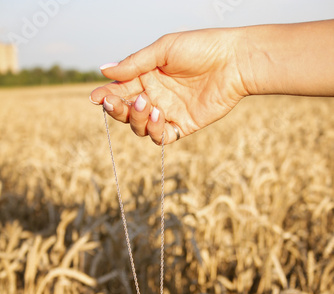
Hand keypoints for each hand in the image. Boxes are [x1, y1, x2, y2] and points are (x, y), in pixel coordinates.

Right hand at [90, 29, 247, 143]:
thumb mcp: (163, 50)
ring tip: (148, 104)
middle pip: (126, 112)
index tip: (95, 98)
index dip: (107, 95)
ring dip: (137, 118)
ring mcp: (168, 113)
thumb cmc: (200, 48)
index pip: (121, 90)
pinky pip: (162, 137)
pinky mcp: (183, 126)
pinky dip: (155, 131)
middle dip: (118, 109)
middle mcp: (155, 96)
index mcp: (148, 76)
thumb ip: (134, 64)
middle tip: (117, 102)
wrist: (233, 62)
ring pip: (140, 127)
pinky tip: (159, 115)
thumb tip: (103, 70)